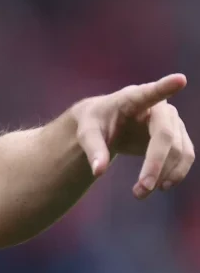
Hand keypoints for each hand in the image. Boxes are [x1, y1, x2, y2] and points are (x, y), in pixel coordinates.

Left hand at [73, 73, 193, 198]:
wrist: (107, 124)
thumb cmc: (96, 122)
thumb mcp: (86, 132)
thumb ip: (93, 149)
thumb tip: (98, 171)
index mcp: (134, 98)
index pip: (150, 92)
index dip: (165, 87)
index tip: (180, 80)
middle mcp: (159, 108)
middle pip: (165, 135)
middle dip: (156, 163)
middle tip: (142, 189)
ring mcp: (172, 122)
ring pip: (179, 149)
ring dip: (165, 174)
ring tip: (141, 193)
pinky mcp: (177, 137)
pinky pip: (185, 156)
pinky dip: (176, 173)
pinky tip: (162, 185)